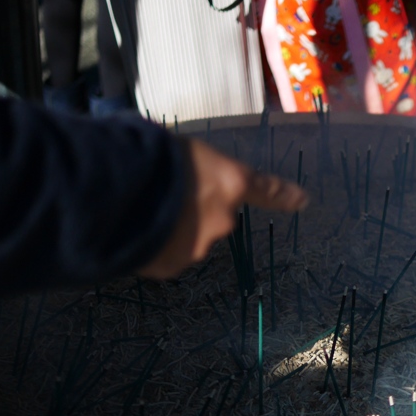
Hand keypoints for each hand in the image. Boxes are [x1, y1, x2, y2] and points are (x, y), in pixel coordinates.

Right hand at [139, 138, 307, 278]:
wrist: (111, 191)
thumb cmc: (145, 157)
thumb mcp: (178, 148)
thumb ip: (192, 168)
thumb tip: (179, 174)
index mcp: (230, 182)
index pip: (266, 189)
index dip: (284, 194)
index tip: (303, 200)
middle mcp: (223, 219)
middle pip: (214, 216)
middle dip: (192, 210)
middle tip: (160, 194)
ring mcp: (199, 247)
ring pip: (188, 238)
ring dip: (170, 229)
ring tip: (139, 210)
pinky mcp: (172, 267)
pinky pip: (165, 256)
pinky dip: (152, 247)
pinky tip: (132, 230)